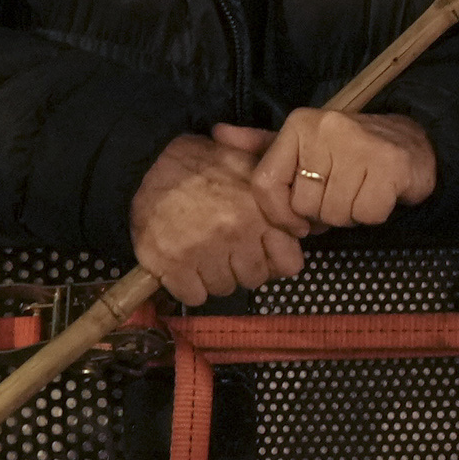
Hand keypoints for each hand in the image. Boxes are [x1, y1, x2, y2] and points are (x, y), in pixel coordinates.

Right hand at [128, 130, 304, 306]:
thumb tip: (312, 225)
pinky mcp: (174, 266)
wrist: (146, 163)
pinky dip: (188, 285)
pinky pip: (194, 296)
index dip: (275, 258)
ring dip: (214, 275)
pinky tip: (183, 263)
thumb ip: (280, 190)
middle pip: (255, 279)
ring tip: (202, 251)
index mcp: (261, 211)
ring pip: (224, 289)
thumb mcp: (248, 163)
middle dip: (243, 266)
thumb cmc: (201, 163)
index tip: (260, 248)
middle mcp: (237, 234)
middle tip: (226, 248)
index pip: (290, 264)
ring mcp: (205, 252)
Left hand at [254, 105, 436, 231]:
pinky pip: (367, 214)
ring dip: (349, 214)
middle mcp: (325, 129)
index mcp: (298, 125)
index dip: (279, 214)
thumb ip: (261, 144)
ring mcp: (359, 144)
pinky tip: (378, 194)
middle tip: (340, 193)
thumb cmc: (349, 150)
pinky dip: (373, 214)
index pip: (266, 183)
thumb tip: (217, 133)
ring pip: (335, 213)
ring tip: (359, 191)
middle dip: (323, 212)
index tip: (297, 221)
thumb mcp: (301, 144)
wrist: (411, 142)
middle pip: (304, 205)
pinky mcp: (389, 164)